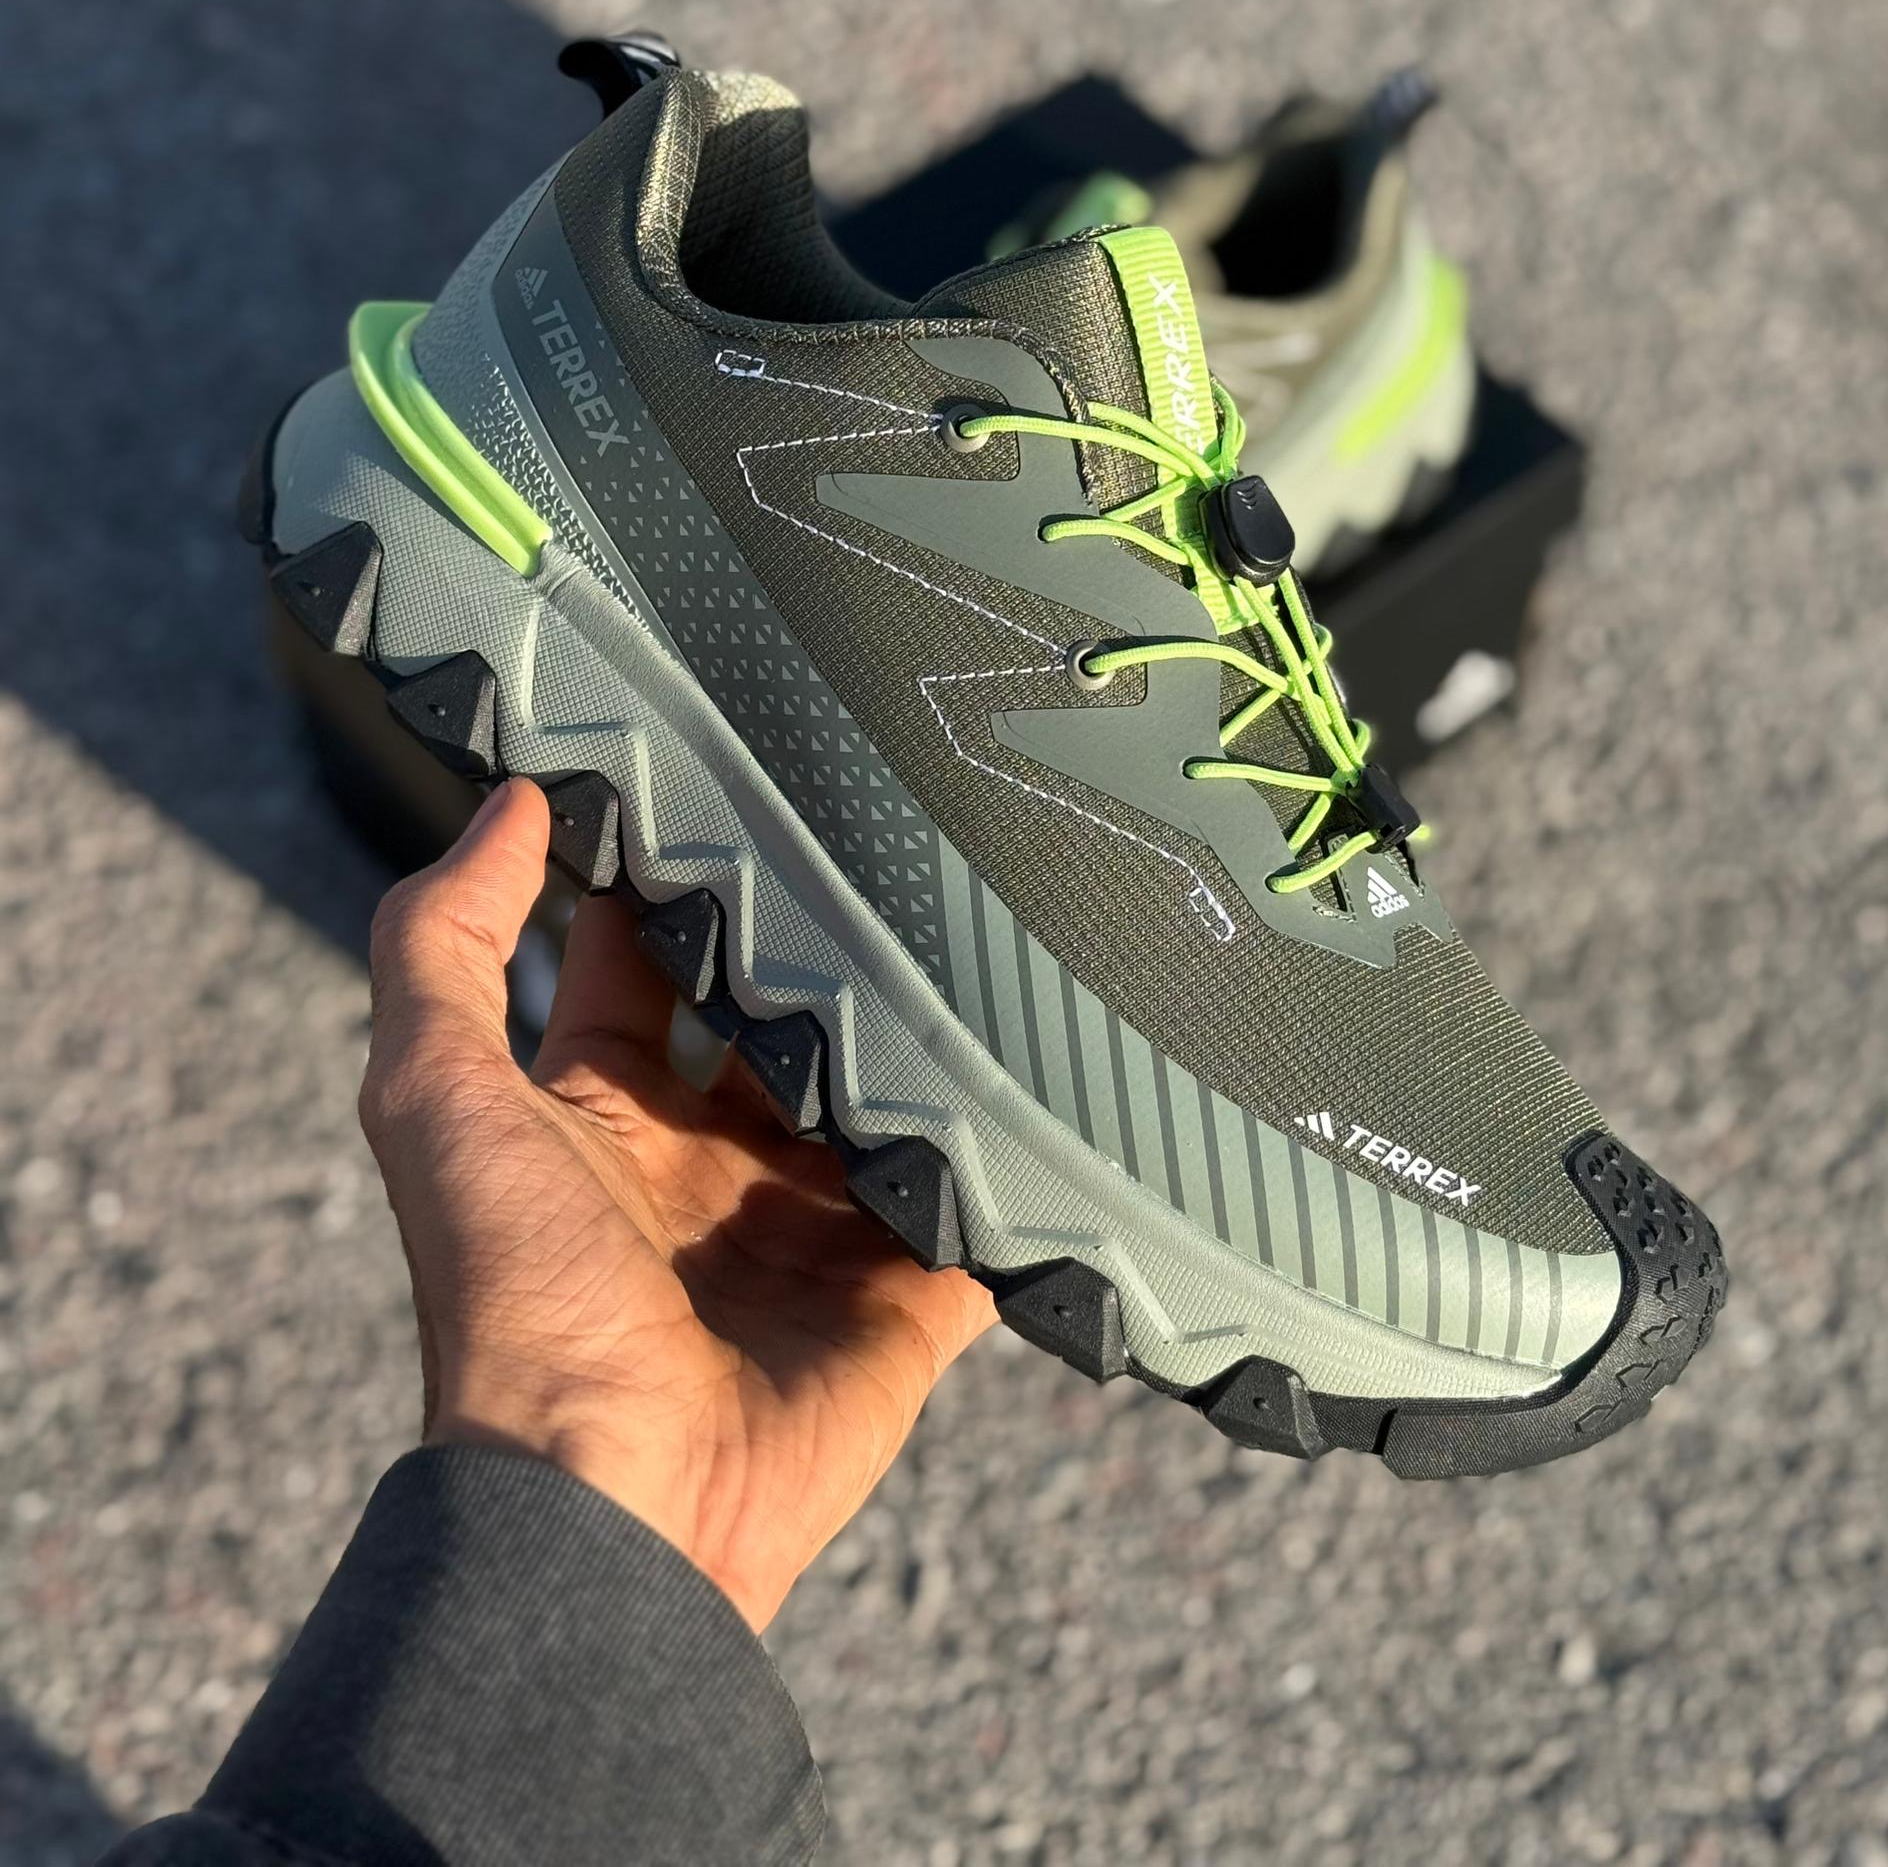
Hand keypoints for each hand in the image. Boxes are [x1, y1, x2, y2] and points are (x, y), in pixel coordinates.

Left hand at [361, 778, 994, 1630]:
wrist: (617, 1500)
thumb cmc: (511, 1297)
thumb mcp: (434, 1097)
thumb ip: (444, 944)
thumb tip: (507, 800)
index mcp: (606, 1116)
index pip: (647, 967)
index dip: (677, 884)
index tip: (730, 780)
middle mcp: (711, 1166)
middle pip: (785, 1023)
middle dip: (825, 947)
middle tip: (888, 836)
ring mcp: (814, 1231)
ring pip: (891, 1100)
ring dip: (930, 1035)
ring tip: (993, 925)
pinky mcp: (907, 1296)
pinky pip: (978, 1211)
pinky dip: (1016, 1159)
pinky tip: (1059, 1072)